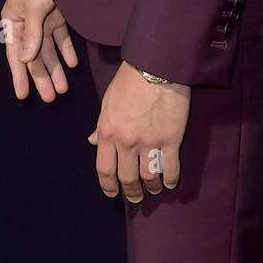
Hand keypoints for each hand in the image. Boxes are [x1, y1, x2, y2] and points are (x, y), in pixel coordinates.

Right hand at [0, 0, 77, 101]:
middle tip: (51, 98)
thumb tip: (24, 59)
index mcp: (13, 19)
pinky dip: (66, 50)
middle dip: (42, 76)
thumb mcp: (34, 6)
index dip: (19, 75)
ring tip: (64, 88)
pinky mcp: (58, 14)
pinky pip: (61, 37)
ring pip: (48, 50)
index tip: (22, 95)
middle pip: (34, 55)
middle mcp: (26, 22)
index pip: (15, 53)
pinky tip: (73, 64)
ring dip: (56, 68)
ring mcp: (43, 19)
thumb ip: (31, 33)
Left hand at [87, 60, 190, 201]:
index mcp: (107, 131)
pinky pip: (170, 168)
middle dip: (131, 191)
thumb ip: (100, 125)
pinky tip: (170, 182)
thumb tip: (92, 141)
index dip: (108, 186)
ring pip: (148, 177)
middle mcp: (126, 141)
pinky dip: (170, 179)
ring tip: (153, 189)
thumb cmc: (130, 80)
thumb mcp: (108, 101)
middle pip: (127, 178)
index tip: (112, 192)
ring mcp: (149, 142)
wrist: (157, 65)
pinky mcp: (171, 139)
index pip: (104, 169)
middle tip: (135, 197)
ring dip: (150, 187)